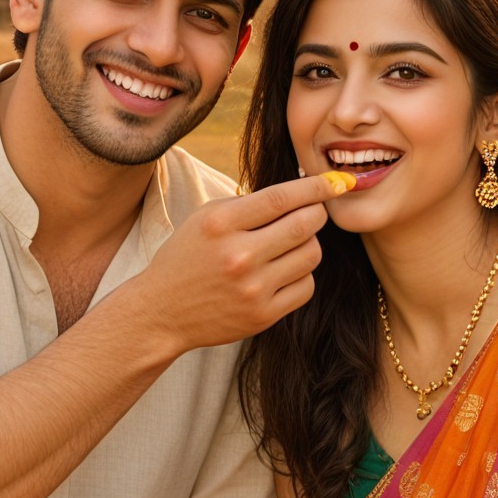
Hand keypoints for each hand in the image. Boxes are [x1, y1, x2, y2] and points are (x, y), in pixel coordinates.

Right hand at [138, 171, 354, 351]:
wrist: (162, 312)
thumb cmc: (188, 257)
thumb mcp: (206, 219)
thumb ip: (249, 205)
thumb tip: (303, 191)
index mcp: (221, 224)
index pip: (282, 197)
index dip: (316, 187)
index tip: (335, 181)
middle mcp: (238, 256)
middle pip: (305, 225)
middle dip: (317, 213)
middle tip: (313, 212)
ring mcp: (252, 289)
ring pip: (311, 255)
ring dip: (309, 245)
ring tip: (290, 244)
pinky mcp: (262, 315)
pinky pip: (306, 286)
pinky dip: (301, 275)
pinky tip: (283, 272)